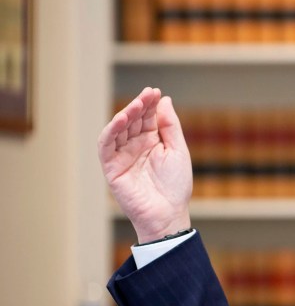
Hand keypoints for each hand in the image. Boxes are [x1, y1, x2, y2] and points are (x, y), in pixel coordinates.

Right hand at [97, 87, 192, 242]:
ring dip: (126, 115)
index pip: (148, 117)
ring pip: (119, 130)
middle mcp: (135, 146)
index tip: (155, 92)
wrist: (168, 214)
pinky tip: (121, 120)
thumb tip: (164, 100)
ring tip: (136, 105)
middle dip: (139, 106)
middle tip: (147, 95)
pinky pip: (106, 146)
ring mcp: (122, 156)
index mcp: (152, 142)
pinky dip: (111, 131)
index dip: (150, 104)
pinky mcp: (111, 167)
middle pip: (133, 120)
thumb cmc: (176, 186)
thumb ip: (170, 126)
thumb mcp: (177, 150)